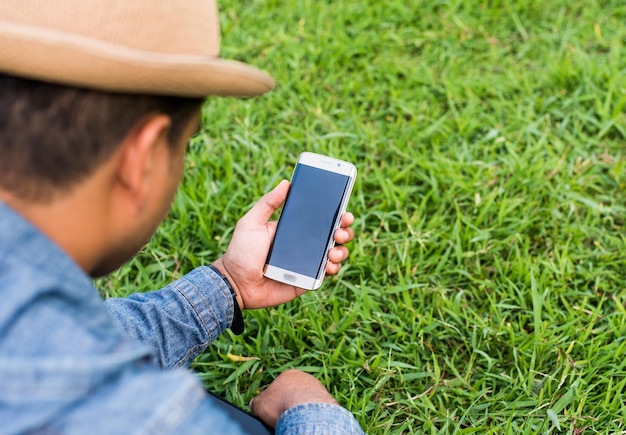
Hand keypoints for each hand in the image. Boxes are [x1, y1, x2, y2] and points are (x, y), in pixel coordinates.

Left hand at [213, 180, 354, 309]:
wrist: (235, 284)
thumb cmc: (241, 252)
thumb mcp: (251, 223)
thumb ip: (268, 203)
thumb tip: (286, 182)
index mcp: (293, 229)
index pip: (319, 218)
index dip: (335, 214)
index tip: (344, 210)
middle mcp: (304, 245)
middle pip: (333, 235)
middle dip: (344, 231)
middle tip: (341, 230)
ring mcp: (307, 263)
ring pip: (334, 254)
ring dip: (341, 250)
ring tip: (333, 251)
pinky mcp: (307, 280)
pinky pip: (326, 274)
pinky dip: (333, 269)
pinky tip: (329, 265)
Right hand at [249, 369, 338, 427]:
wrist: (306, 412)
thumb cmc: (282, 405)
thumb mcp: (259, 403)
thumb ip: (256, 402)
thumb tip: (254, 405)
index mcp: (288, 374)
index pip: (279, 386)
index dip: (275, 400)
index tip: (274, 410)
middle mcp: (304, 378)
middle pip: (294, 392)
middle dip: (290, 403)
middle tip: (284, 416)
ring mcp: (317, 388)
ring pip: (306, 400)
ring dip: (301, 409)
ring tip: (295, 421)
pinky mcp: (327, 399)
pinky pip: (316, 408)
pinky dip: (311, 415)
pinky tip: (306, 421)